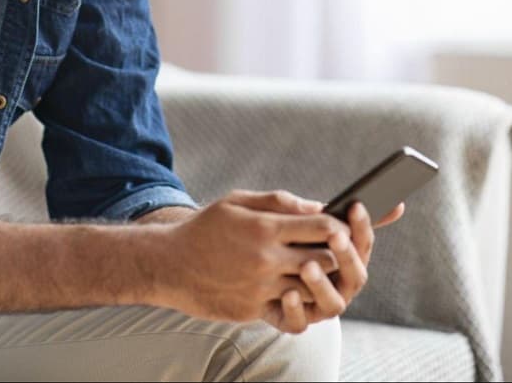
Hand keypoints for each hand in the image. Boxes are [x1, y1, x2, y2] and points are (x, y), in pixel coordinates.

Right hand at [158, 190, 347, 324]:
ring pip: (313, 289)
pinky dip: (299, 299)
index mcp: (265, 227)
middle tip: (339, 249)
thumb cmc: (205, 228)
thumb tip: (318, 207)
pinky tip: (297, 287)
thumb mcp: (237, 202)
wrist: (168, 265)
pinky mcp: (253, 310)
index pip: (322, 227)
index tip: (342, 225)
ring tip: (321, 269)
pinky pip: (290, 309)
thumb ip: (279, 201)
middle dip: (338, 255)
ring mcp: (260, 288)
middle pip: (326, 260)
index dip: (341, 225)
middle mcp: (266, 259)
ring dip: (322, 280)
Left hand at [264, 200, 405, 333]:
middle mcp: (335, 283)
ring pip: (333, 304)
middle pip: (356, 275)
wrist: (229, 268)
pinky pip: (300, 323)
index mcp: (340, 255)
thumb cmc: (258, 235)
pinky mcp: (291, 320)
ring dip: (323, 285)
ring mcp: (316, 305)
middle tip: (336, 236)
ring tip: (307, 266)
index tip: (355, 206)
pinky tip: (287, 293)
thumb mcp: (272, 215)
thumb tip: (323, 204)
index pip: (361, 243)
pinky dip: (296, 310)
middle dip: (347, 255)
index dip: (362, 226)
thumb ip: (297, 208)